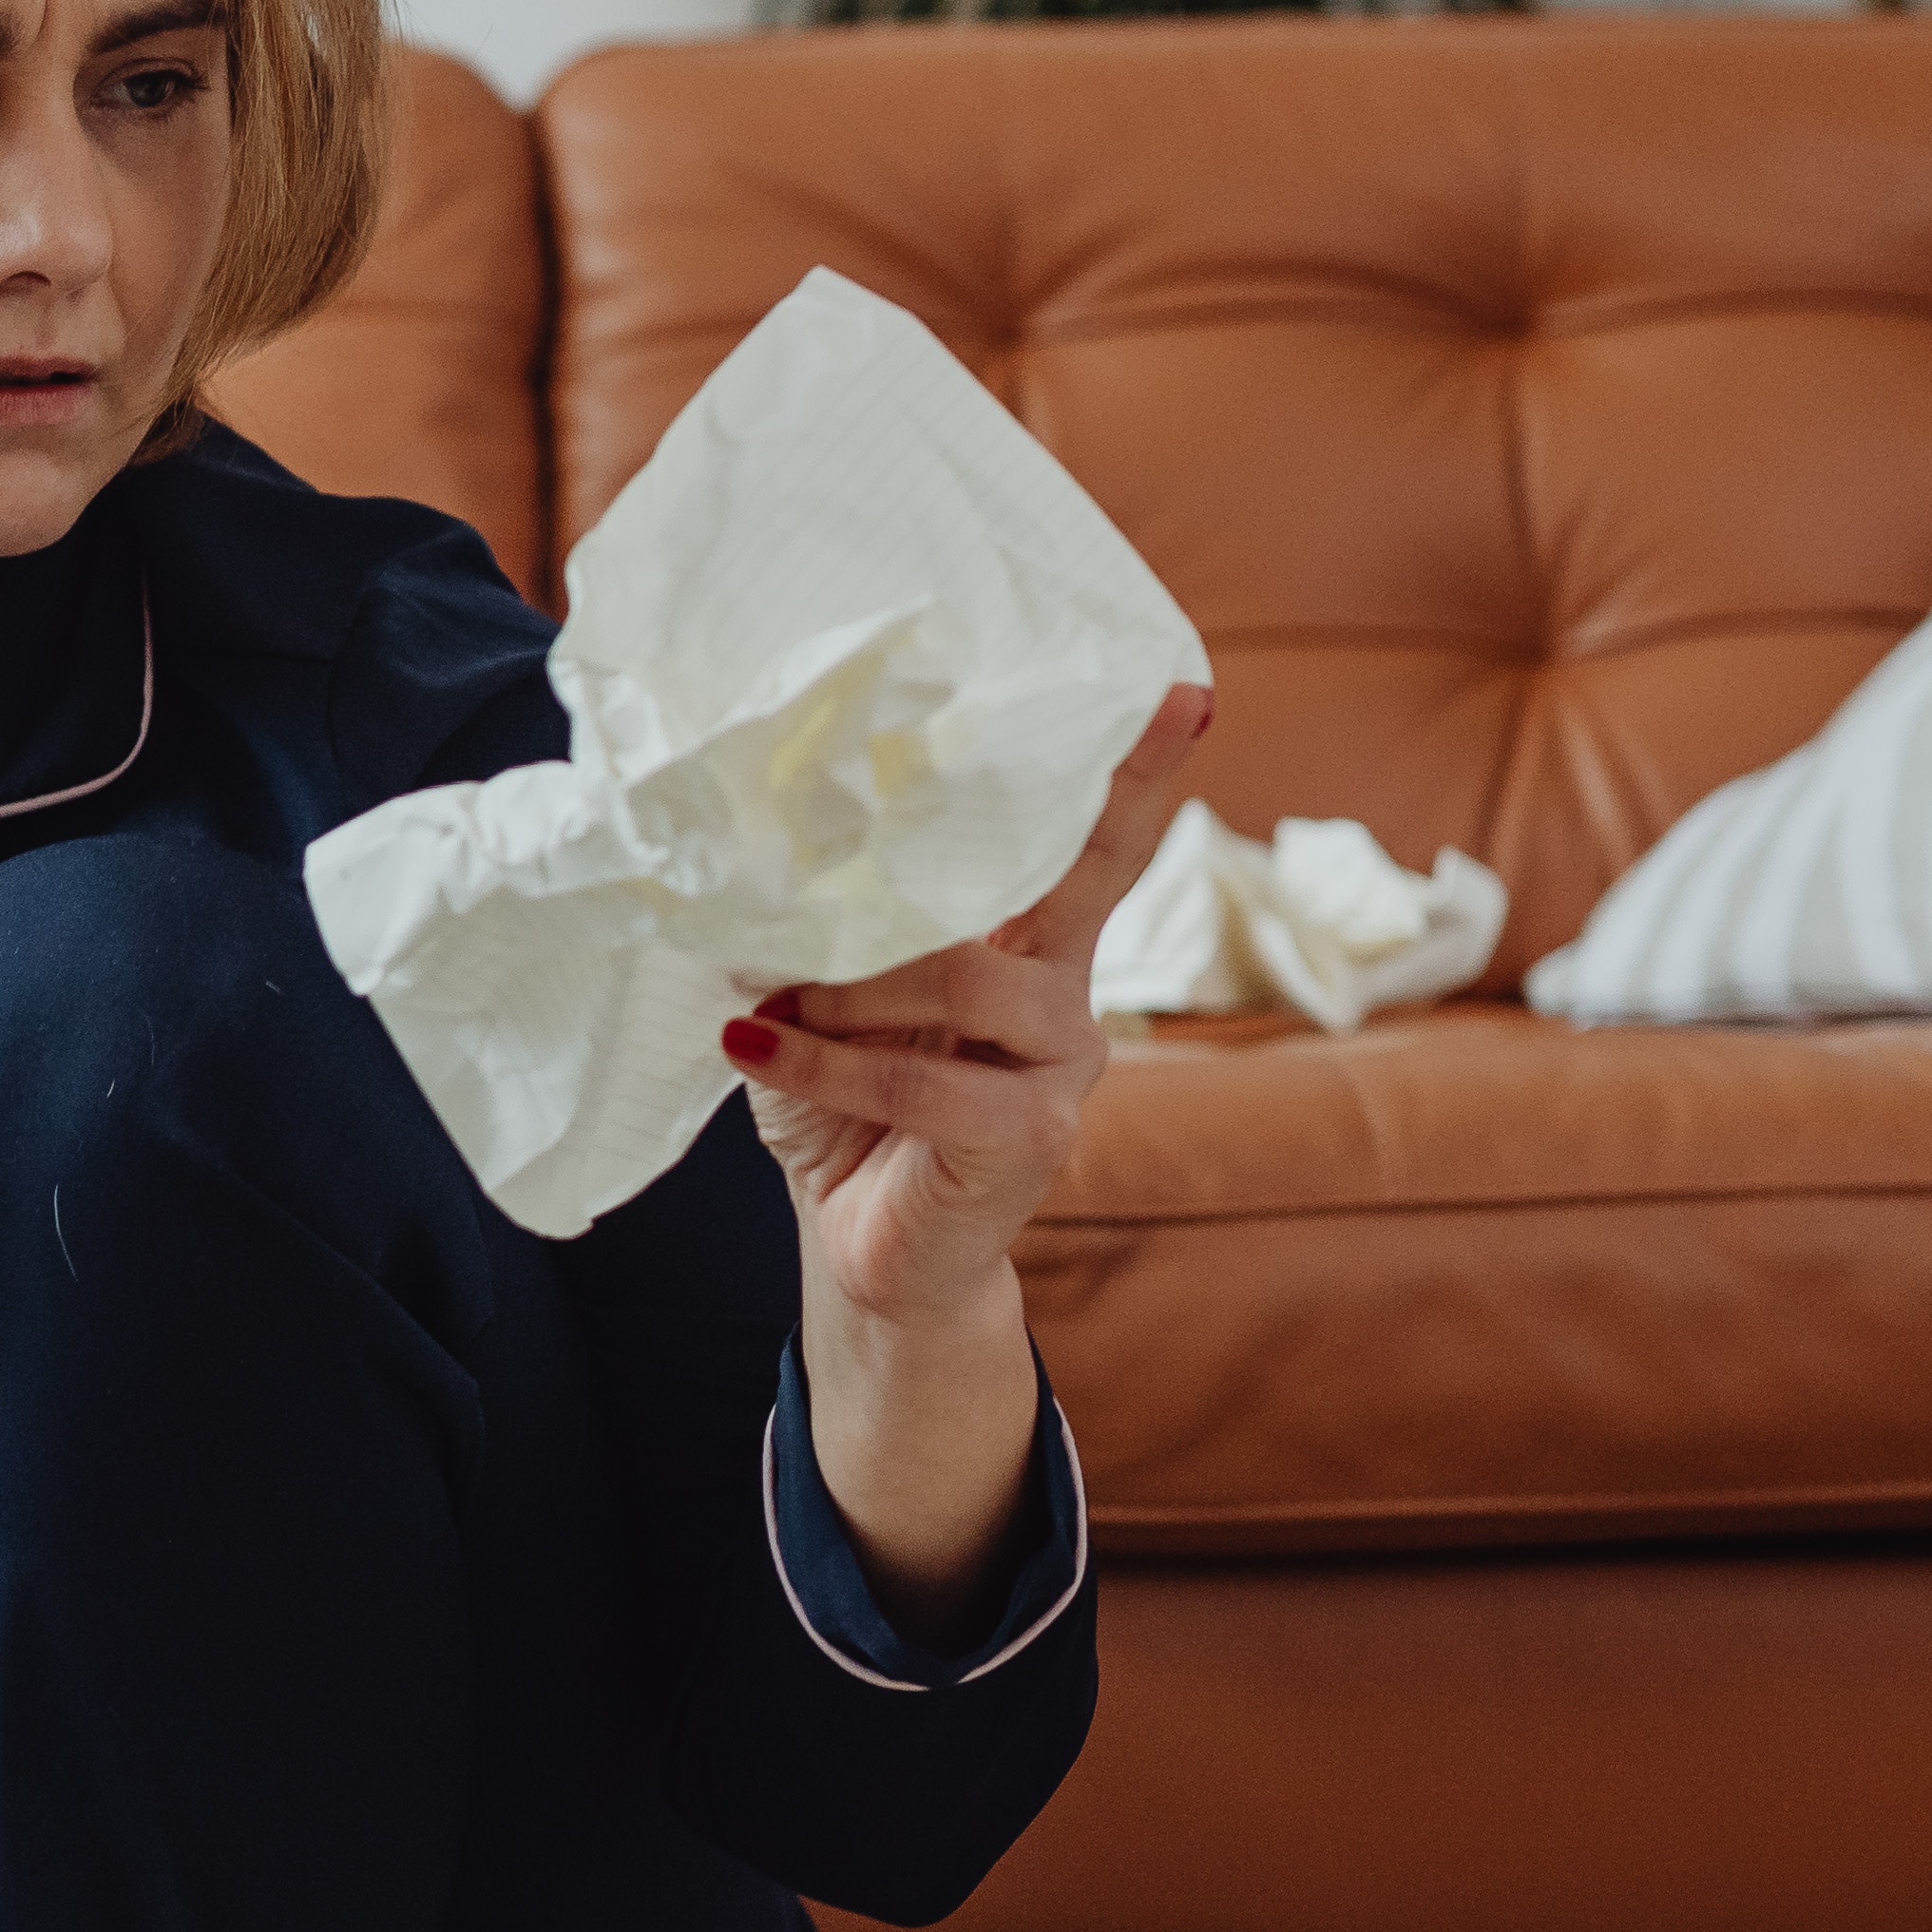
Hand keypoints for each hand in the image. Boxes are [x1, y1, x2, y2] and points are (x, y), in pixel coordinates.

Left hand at [723, 684, 1211, 1329]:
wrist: (862, 1243)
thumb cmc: (846, 1103)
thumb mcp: (824, 995)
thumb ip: (825, 929)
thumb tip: (760, 852)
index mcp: (1026, 941)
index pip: (1086, 841)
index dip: (1131, 768)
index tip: (1175, 689)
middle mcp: (1063, 989)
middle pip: (1076, 878)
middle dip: (1064, 809)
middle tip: (1036, 747)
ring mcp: (1061, 1062)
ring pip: (968, 977)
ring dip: (853, 981)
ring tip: (774, 996)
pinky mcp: (1031, 1132)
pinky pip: (921, 1075)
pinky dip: (824, 1059)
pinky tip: (755, 1044)